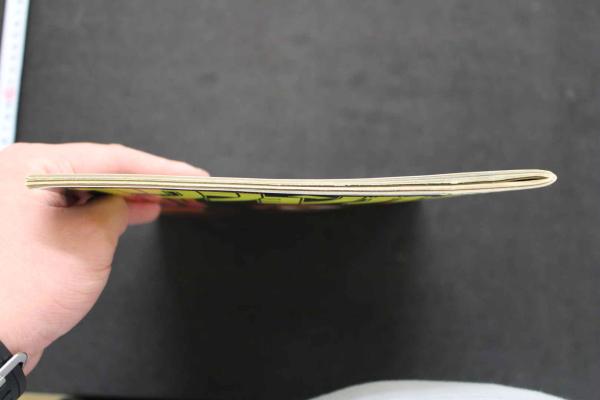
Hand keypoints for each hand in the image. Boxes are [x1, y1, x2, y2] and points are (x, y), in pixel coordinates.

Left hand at [0, 142, 207, 372]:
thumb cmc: (21, 293)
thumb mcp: (92, 241)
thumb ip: (117, 211)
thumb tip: (127, 203)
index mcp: (30, 167)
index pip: (109, 159)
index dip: (157, 167)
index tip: (187, 174)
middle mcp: (21, 176)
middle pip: (96, 169)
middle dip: (141, 180)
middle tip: (179, 186)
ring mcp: (20, 199)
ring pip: (87, 188)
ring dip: (124, 196)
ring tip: (162, 199)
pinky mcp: (25, 222)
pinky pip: (74, 206)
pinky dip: (103, 211)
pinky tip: (130, 212)